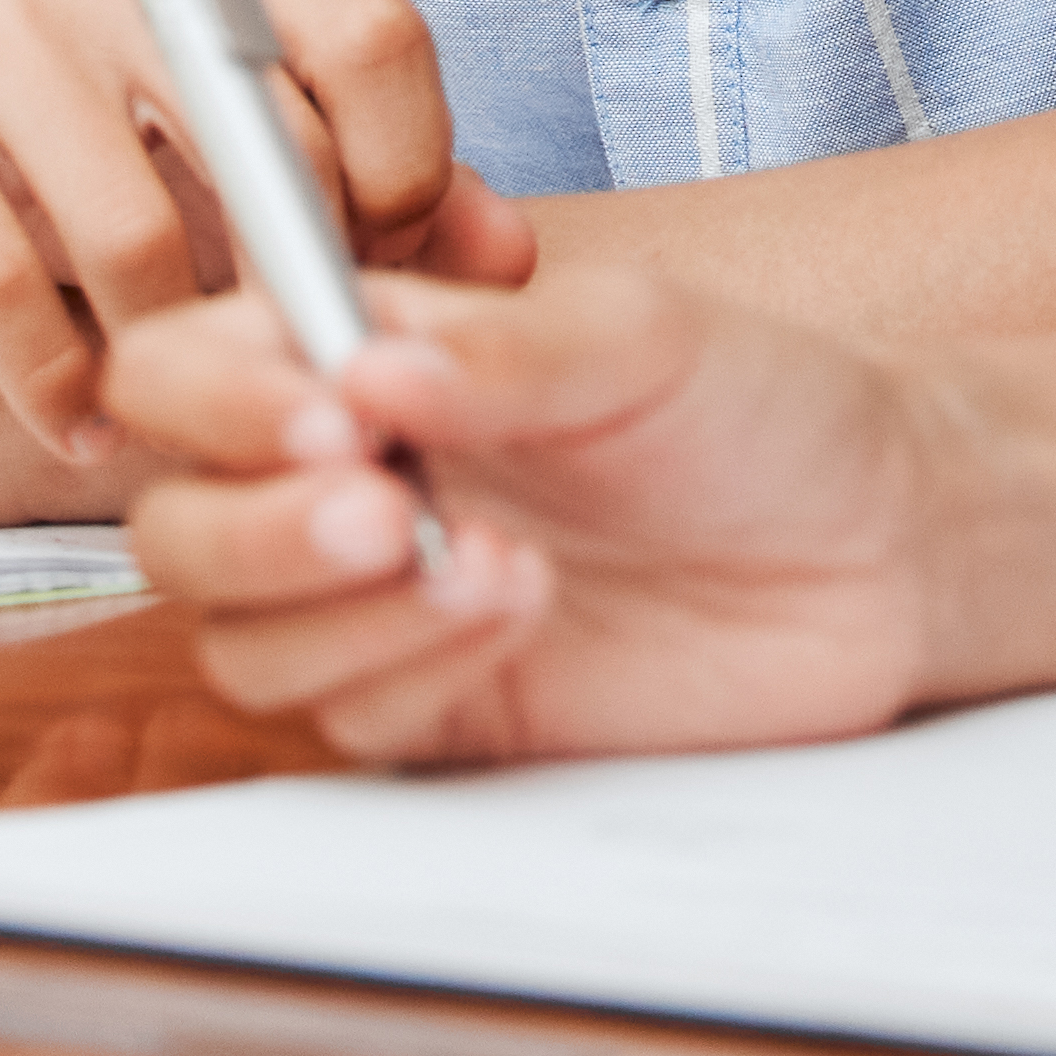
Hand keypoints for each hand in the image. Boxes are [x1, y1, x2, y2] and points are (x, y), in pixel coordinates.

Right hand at [0, 0, 528, 453]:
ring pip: (134, 237)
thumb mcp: (252, 155)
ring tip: (179, 403)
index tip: (382, 276)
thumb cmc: (99, 150)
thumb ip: (393, 194)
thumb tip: (511, 256)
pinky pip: (3, 289)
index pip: (376, 36)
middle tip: (292, 378)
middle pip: (268, 150)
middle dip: (292, 295)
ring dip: (169, 356)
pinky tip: (83, 424)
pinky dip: (57, 387)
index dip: (405, 178)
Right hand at [99, 258, 950, 768]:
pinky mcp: (438, 708)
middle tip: (382, 502)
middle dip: (258, 522)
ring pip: (238, 639)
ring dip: (333, 606)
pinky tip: (516, 603)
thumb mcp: (641, 337)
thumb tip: (367, 364)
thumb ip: (502, 352)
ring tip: (479, 556)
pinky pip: (344, 718)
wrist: (878, 543)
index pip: (188, 371)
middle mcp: (346, 475)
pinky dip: (407, 665)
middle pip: (176, 525)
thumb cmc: (757, 403)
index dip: (217, 396)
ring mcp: (379, 604)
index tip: (326, 406)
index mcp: (361, 351)